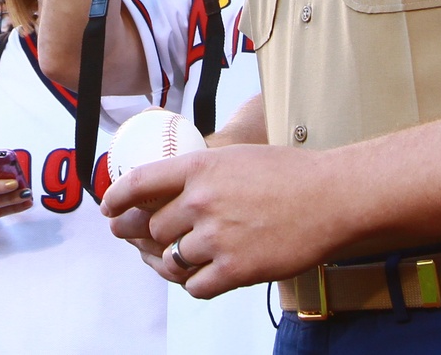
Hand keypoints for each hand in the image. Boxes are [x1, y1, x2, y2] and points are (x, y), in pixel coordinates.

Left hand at [101, 144, 342, 297]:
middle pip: (152, 227)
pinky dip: (195, 283)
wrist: (331, 198)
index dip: (116, 198)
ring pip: (171, 259)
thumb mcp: (236, 156)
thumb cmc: (290, 173)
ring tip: (174, 260)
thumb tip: (172, 182)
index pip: (139, 183)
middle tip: (139, 239)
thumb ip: (202, 171)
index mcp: (199, 168)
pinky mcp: (235, 270)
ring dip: (170, 262)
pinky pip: (196, 286)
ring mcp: (217, 238)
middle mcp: (201, 202)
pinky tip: (202, 276)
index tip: (108, 209)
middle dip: (141, 235)